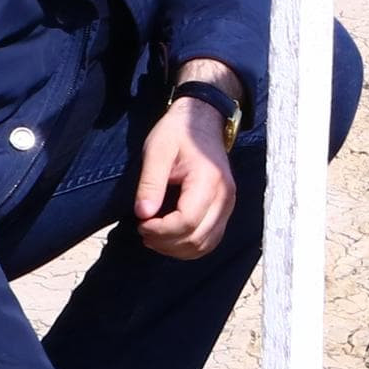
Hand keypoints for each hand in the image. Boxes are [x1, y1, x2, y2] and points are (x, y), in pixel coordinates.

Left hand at [136, 93, 237, 257]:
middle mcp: (225, 197)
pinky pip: (210, 240)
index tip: (140, 222)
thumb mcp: (157, 151)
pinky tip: (169, 237)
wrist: (203, 119)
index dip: (161, 230)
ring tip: (153, 236)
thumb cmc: (178, 132)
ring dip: (177, 248)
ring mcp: (228, 205)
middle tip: (143, 230)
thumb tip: (143, 214)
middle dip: (165, 242)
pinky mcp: (225, 210)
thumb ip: (151, 183)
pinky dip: (188, 245)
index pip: (187, 221)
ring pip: (205, 245)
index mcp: (208, 180)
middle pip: (197, 238)